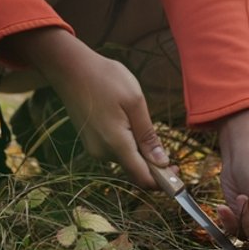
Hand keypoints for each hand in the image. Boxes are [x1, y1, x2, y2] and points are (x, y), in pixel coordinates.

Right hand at [0, 27, 166, 187]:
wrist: (70, 68)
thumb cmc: (105, 79)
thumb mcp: (134, 102)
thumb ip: (147, 135)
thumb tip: (161, 162)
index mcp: (116, 144)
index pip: (142, 177)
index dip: (163, 181)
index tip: (178, 170)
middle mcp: (102, 152)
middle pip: (135, 169)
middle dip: (153, 163)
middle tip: (167, 144)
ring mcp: (94, 147)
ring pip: (125, 158)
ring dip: (139, 150)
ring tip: (140, 122)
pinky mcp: (91, 141)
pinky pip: (115, 149)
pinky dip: (127, 143)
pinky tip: (128, 121)